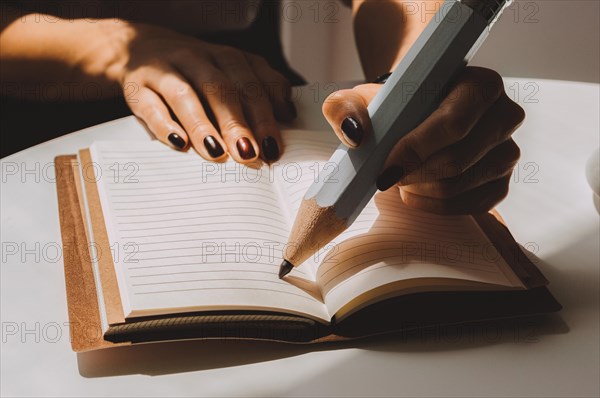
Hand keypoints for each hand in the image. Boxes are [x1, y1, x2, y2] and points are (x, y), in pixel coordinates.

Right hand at [112, 23, 294, 162]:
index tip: (274, 147)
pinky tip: (179, 144)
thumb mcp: (234, 70)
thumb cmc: (200, 70)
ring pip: (185, 95)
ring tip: (217, 153)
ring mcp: (166, 70)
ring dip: (203, 125)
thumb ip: (263, 86)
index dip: (265, 116)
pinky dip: (164, 125)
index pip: (251, 84)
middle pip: (221, 90)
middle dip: (237, 123)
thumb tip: (288, 114)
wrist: (141, 47)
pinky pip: (150, 105)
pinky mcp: (138, 86)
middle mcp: (198, 59)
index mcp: (228, 57)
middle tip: (250, 154)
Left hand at [322, 67, 524, 214]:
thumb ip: (347, 106)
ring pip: (459, 186)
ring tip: (399, 179)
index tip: (385, 167)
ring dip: (420, 190)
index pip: (453, 124)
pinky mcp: (501, 183)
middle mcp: (505, 116)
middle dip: (413, 175)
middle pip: (457, 161)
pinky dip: (434, 206)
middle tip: (386, 177)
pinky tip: (416, 192)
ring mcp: (508, 152)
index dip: (416, 150)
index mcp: (480, 85)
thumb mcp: (365, 98)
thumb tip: (355, 133)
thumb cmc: (397, 105)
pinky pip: (470, 207)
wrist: (421, 116)